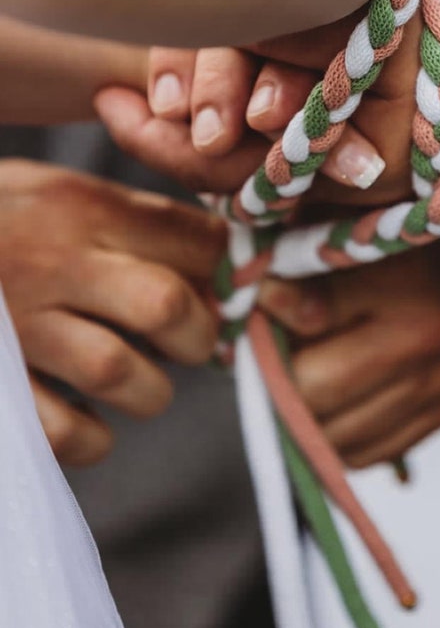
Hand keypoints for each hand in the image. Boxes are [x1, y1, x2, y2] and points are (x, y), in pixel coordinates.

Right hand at [0, 161, 224, 464]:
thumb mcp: (48, 189)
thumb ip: (122, 214)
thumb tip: (213, 253)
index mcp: (79, 205)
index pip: (191, 236)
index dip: (228, 271)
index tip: (229, 290)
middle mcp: (53, 262)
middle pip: (165, 304)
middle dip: (199, 334)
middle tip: (193, 343)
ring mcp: (18, 327)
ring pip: (117, 371)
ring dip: (150, 390)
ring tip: (143, 383)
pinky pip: (64, 431)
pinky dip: (93, 438)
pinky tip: (90, 422)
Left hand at [259, 202, 439, 467]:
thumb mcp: (382, 221)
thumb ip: (318, 246)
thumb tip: (257, 286)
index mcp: (402, 280)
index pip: (301, 312)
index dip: (266, 308)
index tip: (263, 295)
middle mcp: (422, 342)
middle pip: (308, 390)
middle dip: (274, 373)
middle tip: (267, 347)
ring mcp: (439, 387)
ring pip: (333, 436)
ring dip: (301, 412)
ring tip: (299, 374)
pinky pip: (369, 453)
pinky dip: (338, 436)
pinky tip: (337, 400)